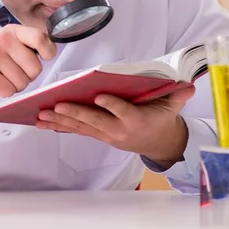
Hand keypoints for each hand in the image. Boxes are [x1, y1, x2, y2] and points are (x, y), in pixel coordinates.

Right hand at [0, 24, 56, 102]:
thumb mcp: (3, 41)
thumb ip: (24, 44)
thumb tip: (49, 51)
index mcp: (11, 31)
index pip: (40, 38)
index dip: (48, 51)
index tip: (44, 58)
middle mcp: (3, 41)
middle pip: (35, 68)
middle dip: (28, 77)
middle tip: (13, 73)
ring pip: (23, 82)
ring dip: (15, 86)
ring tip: (1, 77)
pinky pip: (9, 91)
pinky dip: (4, 92)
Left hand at [36, 85, 194, 167]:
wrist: (158, 143)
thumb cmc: (161, 118)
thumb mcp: (172, 107)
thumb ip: (177, 95)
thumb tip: (187, 85)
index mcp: (137, 120)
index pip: (124, 112)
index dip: (112, 105)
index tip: (99, 97)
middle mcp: (118, 130)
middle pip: (95, 121)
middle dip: (75, 113)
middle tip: (57, 104)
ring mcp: (106, 134)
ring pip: (81, 126)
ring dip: (60, 120)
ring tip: (41, 114)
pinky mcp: (98, 135)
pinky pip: (77, 130)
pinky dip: (60, 126)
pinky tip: (43, 122)